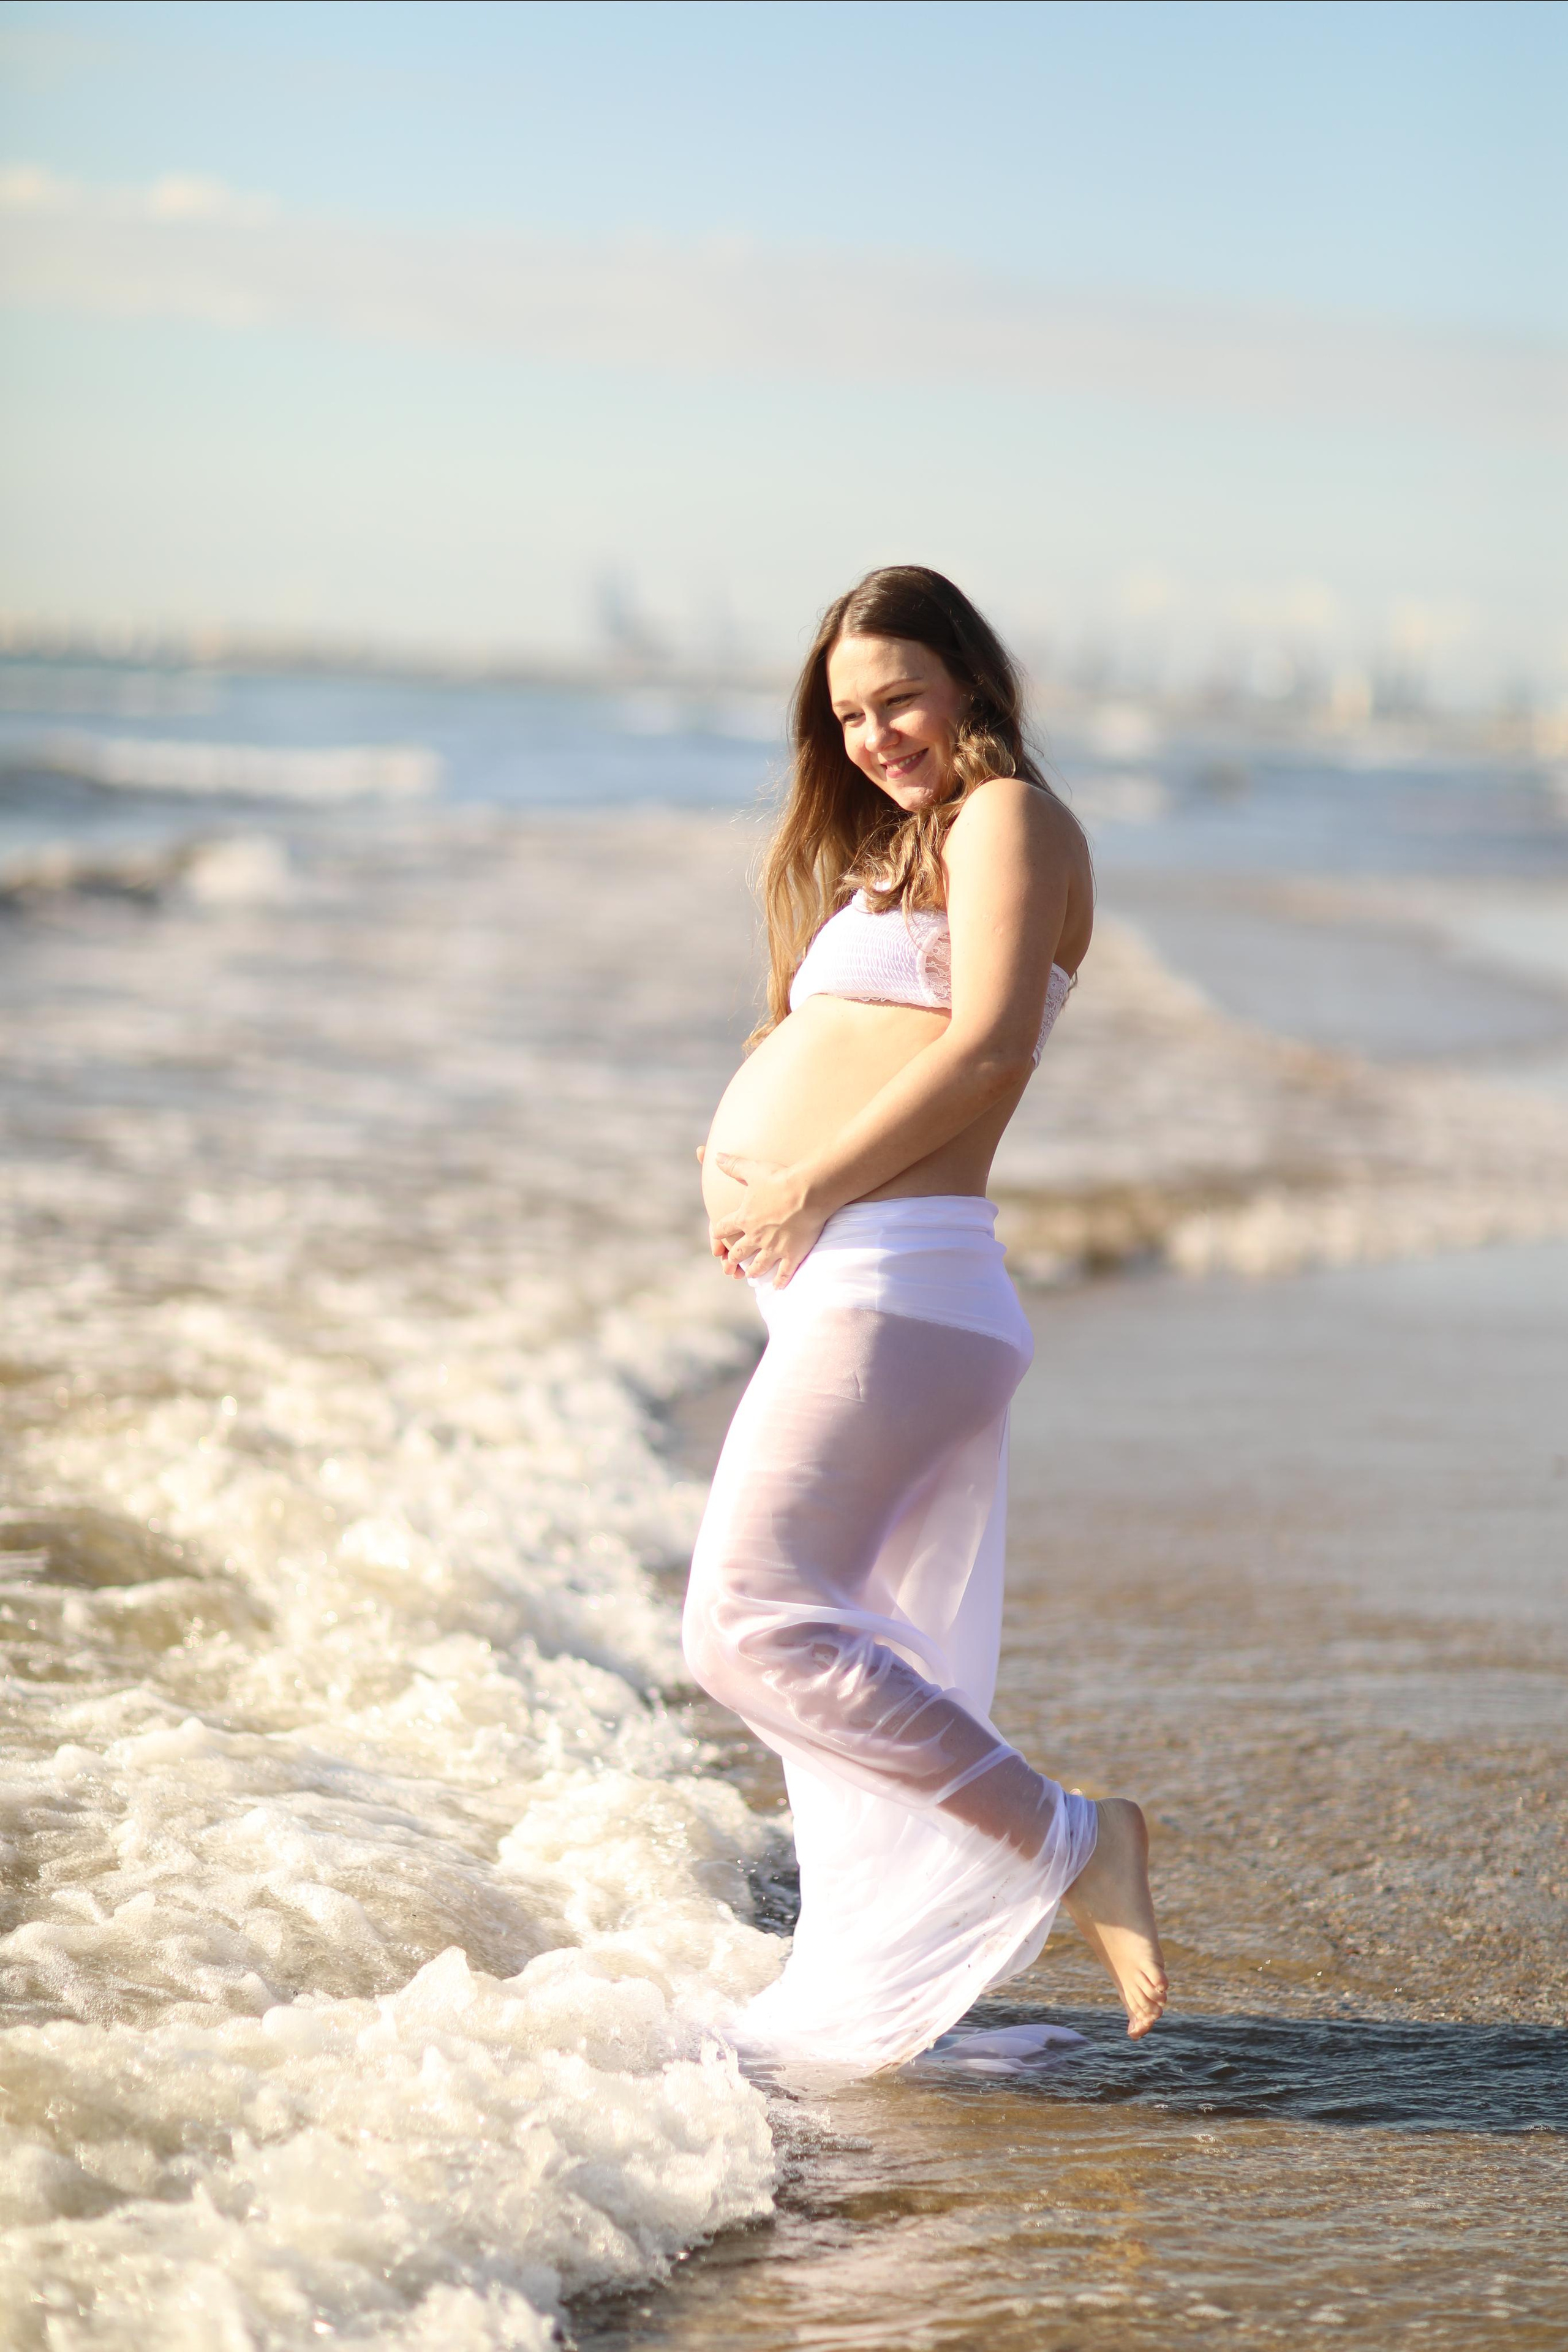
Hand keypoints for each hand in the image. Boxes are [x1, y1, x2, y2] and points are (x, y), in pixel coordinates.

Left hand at [707, 1154, 825, 1287]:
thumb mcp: (753, 1170)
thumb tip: (715, 1156)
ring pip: (758, 1265)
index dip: (718, 1233)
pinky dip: (779, 1280)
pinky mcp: (791, 1255)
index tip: (716, 1238)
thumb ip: (733, 1165)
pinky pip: (783, 1273)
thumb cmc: (780, 1179)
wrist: (807, 1192)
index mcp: (743, 1218)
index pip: (723, 1229)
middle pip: (739, 1251)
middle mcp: (755, 1237)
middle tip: (731, 1264)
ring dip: (753, 1270)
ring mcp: (773, 1248)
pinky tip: (776, 1286)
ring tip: (751, 1274)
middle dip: (734, 1258)